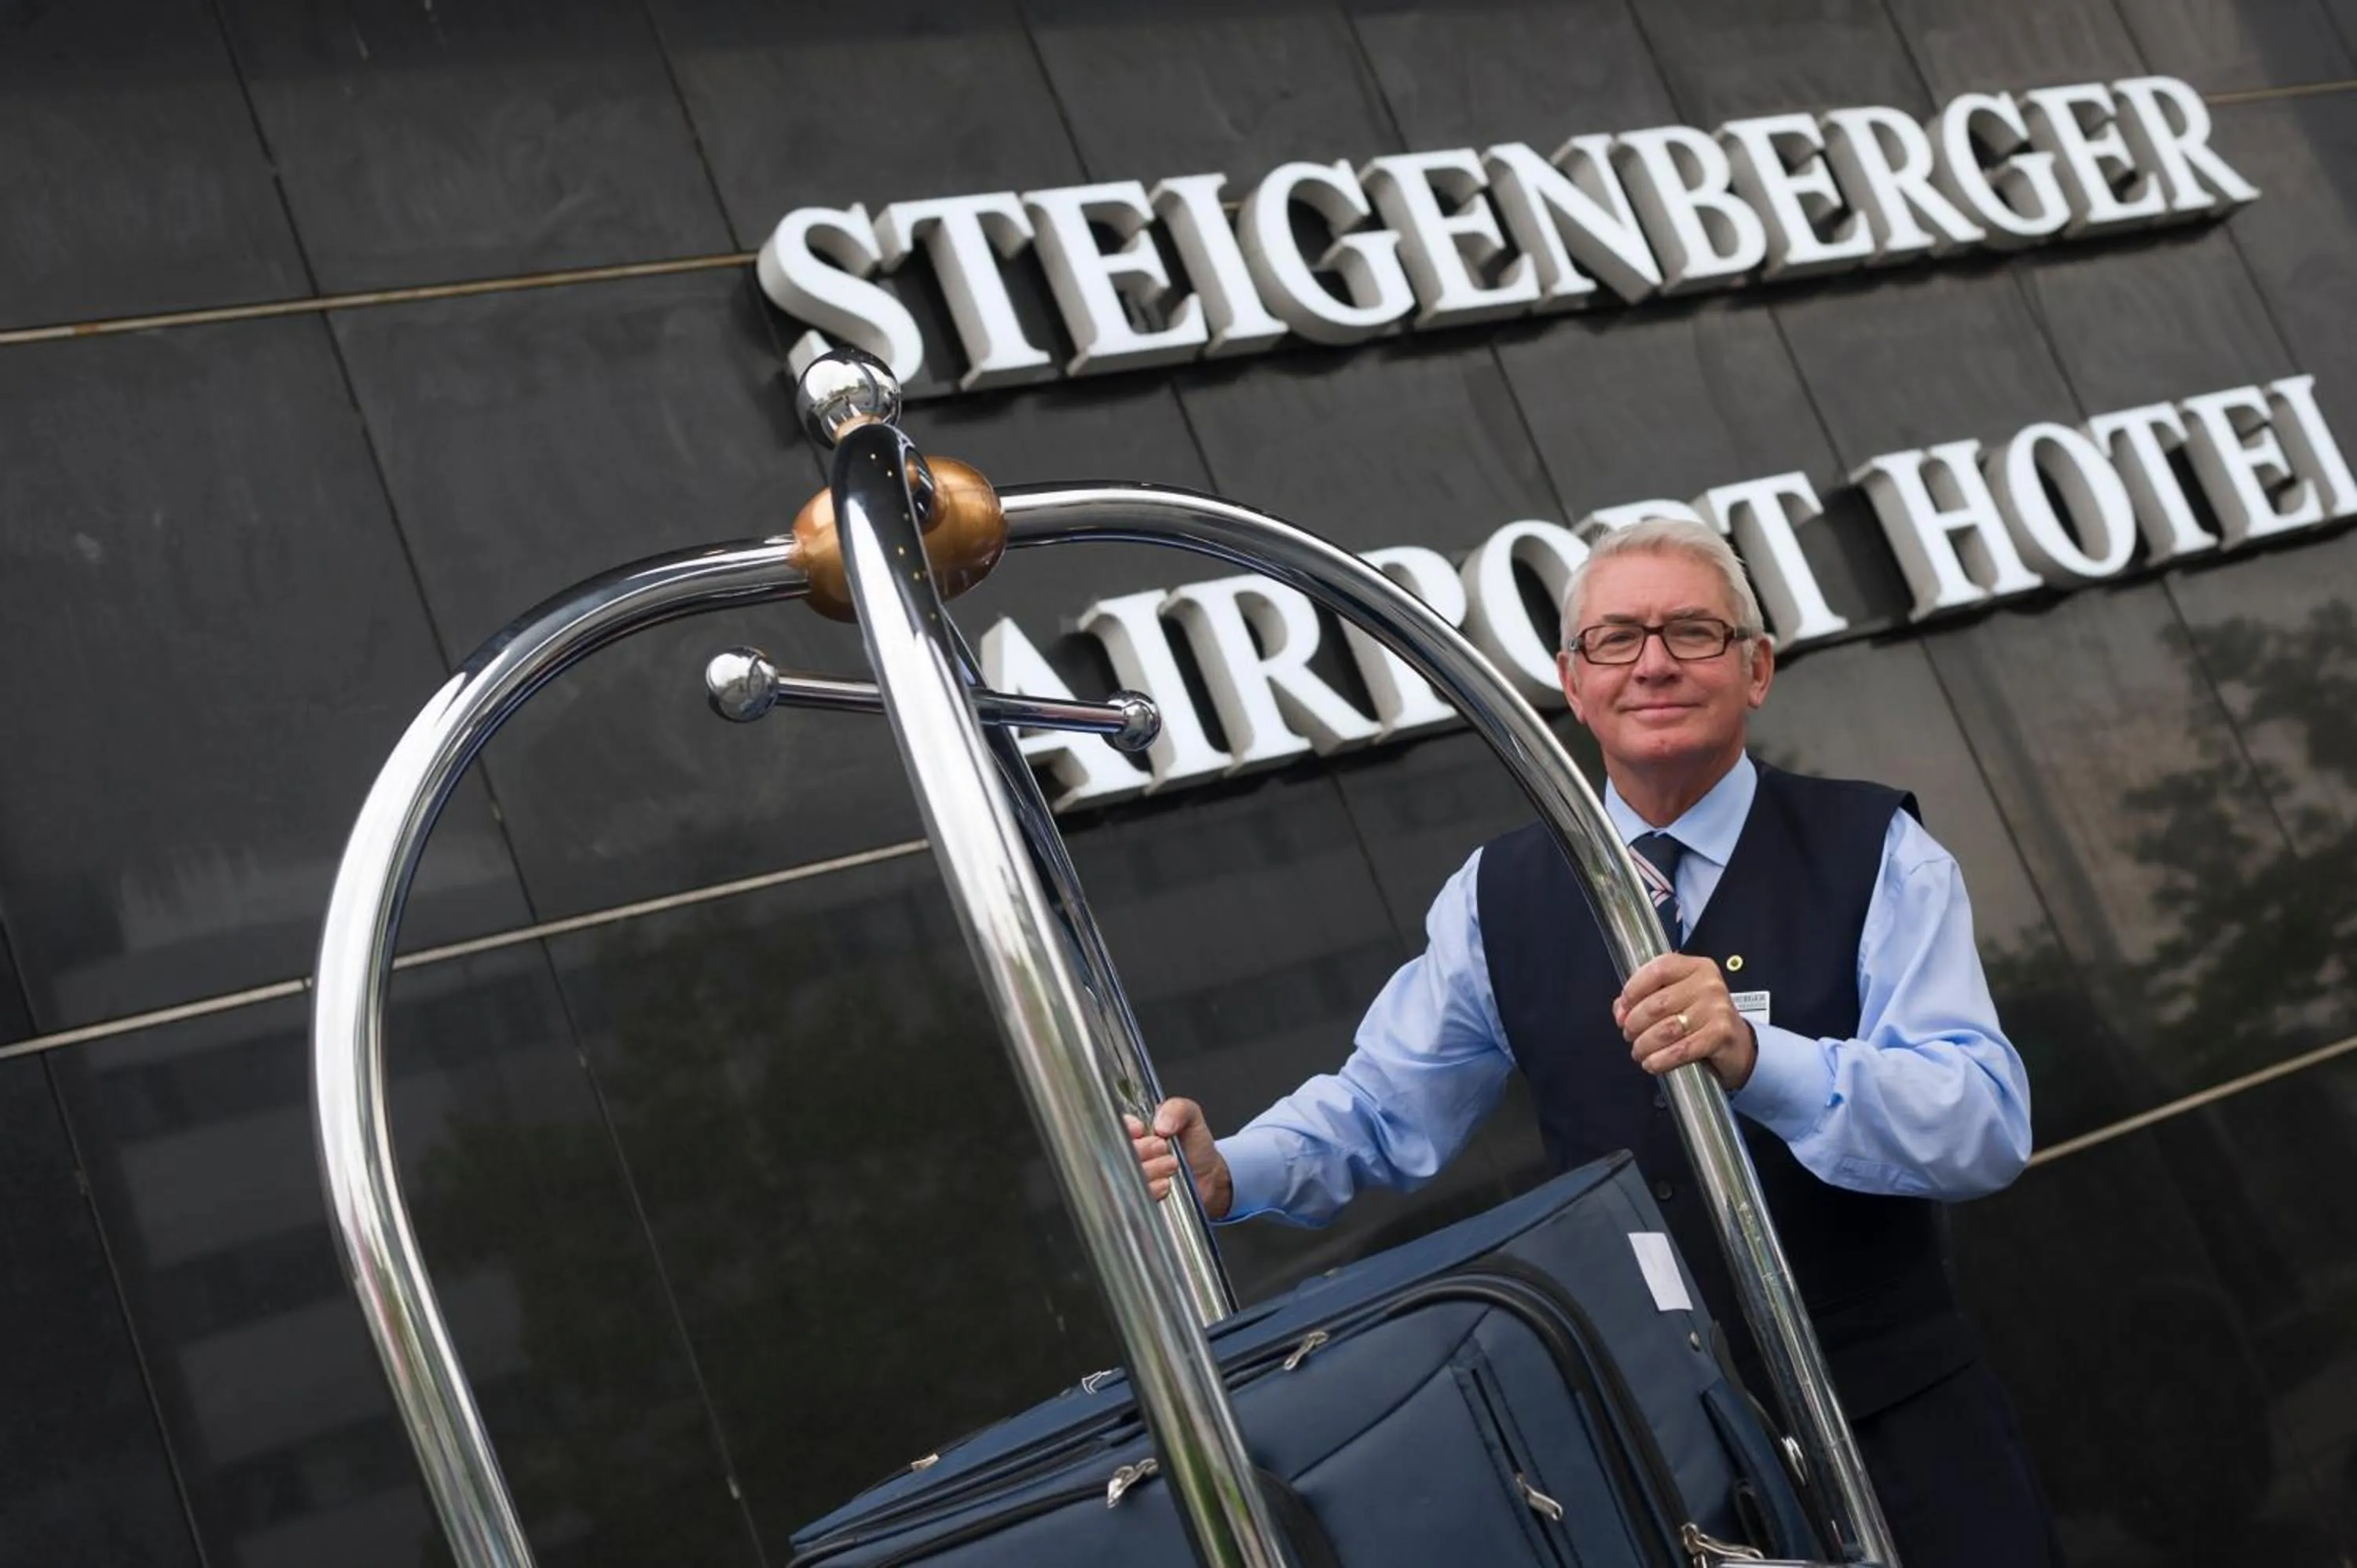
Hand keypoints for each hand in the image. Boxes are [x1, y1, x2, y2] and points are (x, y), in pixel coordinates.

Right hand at [1125, 1097, 1233, 1220]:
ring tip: (1170, 1164)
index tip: (1140, 1130)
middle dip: (1141, 1149)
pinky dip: (1151, 1189)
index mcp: (1133, 1129)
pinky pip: (1134, 1196)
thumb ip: (1178, 1109)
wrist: (1208, 1176)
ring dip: (1149, 1169)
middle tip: (1162, 1147)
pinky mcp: (1137, 1197)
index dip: (1125, 1129)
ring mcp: (1131, 1175)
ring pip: (1125, 1175)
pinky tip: (1166, 1183)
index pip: (1115, 1126)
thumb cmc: (1195, 1145)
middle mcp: (1128, 1152)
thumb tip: (1161, 1123)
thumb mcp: (1191, 1117)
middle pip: (1117, 1152)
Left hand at [1615, 954, 1756, 1091]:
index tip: (1622, 1010)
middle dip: (1634, 1023)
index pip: (1657, 970)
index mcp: (1696, 968)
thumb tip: (1620, 1010)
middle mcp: (1709, 984)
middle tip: (1628, 1034)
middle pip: (1657, 1004)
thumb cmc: (1701, 1018)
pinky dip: (1661, 1060)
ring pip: (1666, 1029)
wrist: (1737, 1043)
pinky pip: (1681, 1050)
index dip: (1633, 991)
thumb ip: (1645, 996)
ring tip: (1638, 1051)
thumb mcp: (1677, 997)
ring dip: (1644, 1044)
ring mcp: (1717, 1009)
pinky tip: (1652, 1063)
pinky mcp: (1721, 1034)